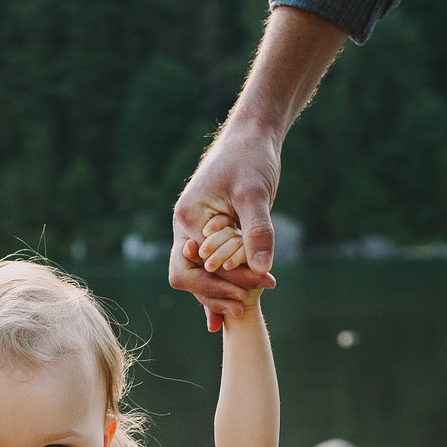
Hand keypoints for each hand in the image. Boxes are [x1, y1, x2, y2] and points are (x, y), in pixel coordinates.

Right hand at [169, 120, 279, 332]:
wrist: (251, 137)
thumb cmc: (250, 158)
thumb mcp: (255, 194)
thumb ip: (257, 231)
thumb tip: (261, 268)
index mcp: (188, 219)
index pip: (195, 268)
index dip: (223, 283)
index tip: (258, 284)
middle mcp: (186, 229)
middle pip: (190, 278)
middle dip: (217, 294)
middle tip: (247, 306)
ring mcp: (197, 232)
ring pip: (200, 275)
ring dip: (222, 291)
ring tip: (247, 307)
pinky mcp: (212, 234)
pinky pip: (211, 267)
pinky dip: (220, 286)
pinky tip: (231, 309)